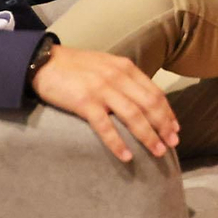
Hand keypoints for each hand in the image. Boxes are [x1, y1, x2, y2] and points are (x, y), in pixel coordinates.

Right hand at [30, 45, 180, 162]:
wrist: (43, 61)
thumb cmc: (75, 66)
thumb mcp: (106, 65)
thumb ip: (124, 79)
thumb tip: (141, 99)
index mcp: (126, 68)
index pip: (155, 92)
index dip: (167, 112)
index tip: (175, 128)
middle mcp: (118, 77)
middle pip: (150, 105)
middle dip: (164, 126)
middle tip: (173, 143)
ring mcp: (102, 89)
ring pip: (133, 116)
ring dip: (148, 136)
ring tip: (158, 152)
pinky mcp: (85, 102)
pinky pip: (105, 127)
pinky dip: (118, 143)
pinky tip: (127, 156)